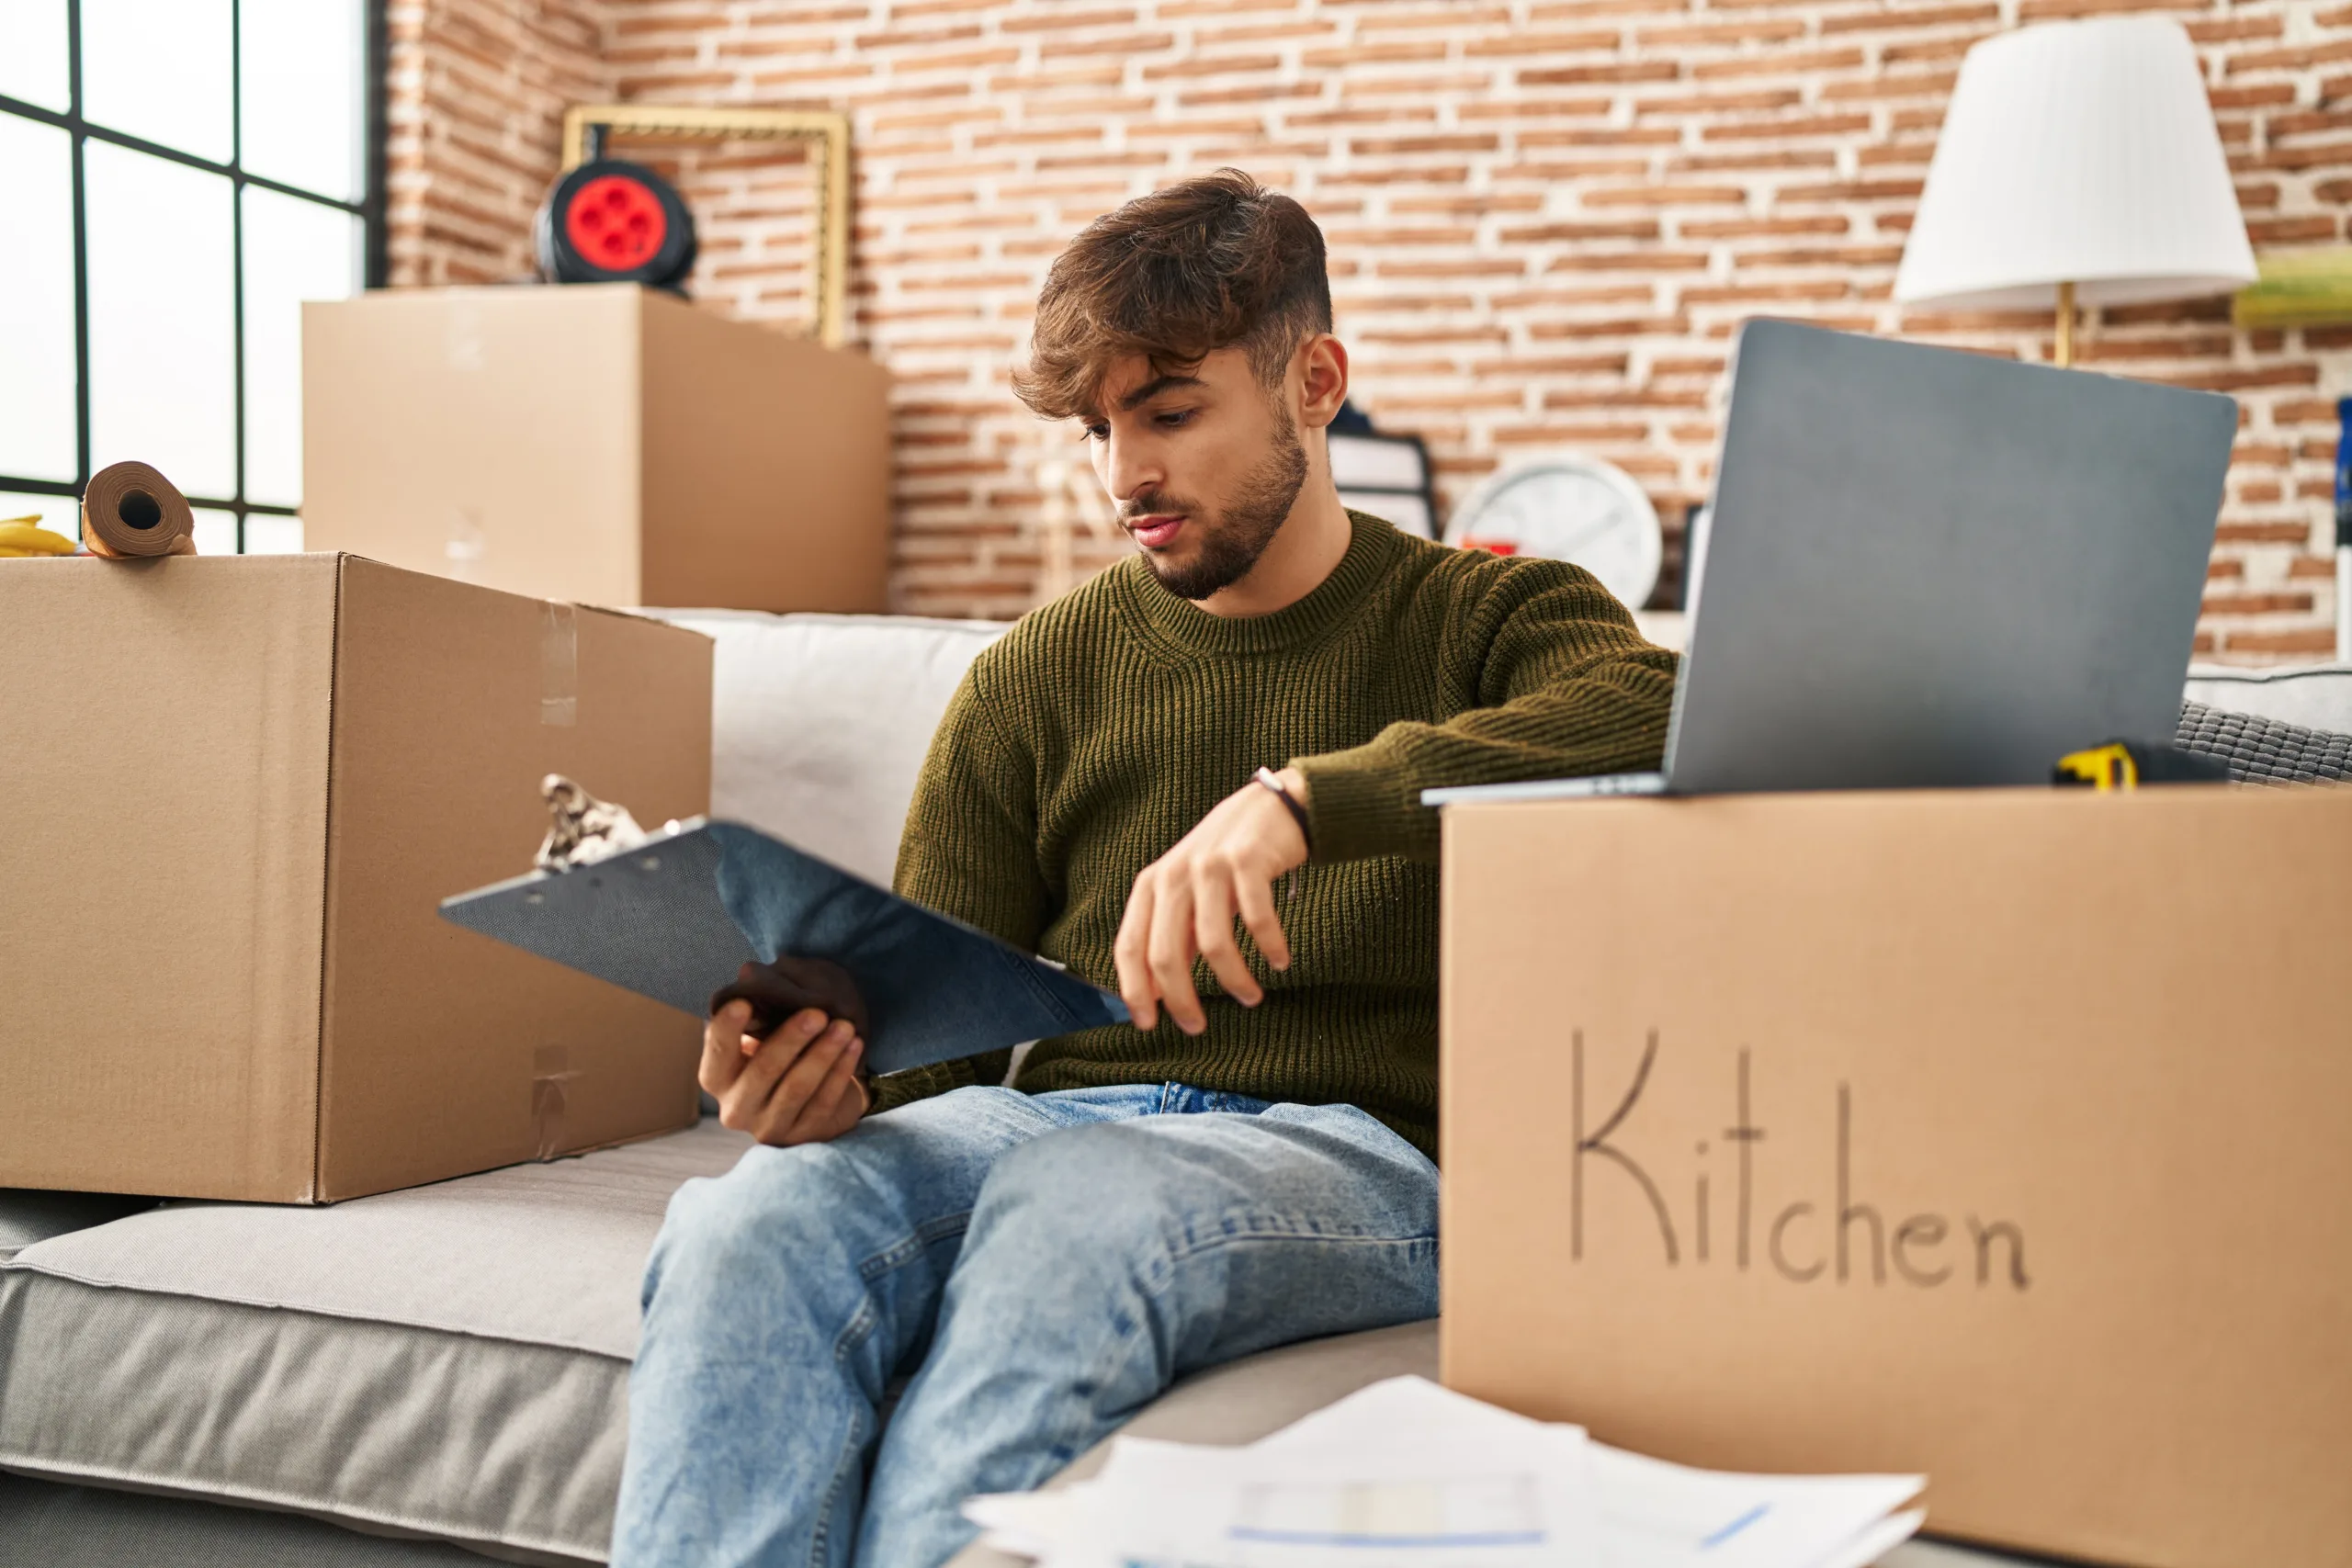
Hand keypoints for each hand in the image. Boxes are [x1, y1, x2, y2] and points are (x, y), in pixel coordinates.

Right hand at [702, 979, 869, 1146]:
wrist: (807, 1097)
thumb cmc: (777, 1054)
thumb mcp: (760, 1034)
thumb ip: (754, 1012)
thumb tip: (751, 974)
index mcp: (717, 1077)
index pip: (718, 1053)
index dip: (728, 1029)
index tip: (745, 1002)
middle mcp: (736, 1108)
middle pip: (763, 1071)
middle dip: (791, 1039)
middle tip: (818, 1012)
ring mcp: (769, 1126)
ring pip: (797, 1088)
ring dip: (823, 1054)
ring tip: (845, 1026)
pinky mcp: (803, 1135)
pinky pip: (824, 1101)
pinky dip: (841, 1071)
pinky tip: (855, 1045)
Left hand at [1114, 768, 1309, 1034]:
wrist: (1270, 808)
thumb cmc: (1225, 862)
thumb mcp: (1188, 894)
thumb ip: (1171, 936)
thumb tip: (1154, 995)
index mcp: (1151, 885)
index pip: (1129, 946)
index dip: (1134, 991)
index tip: (1148, 1025)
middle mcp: (1174, 875)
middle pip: (1165, 954)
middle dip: (1181, 1000)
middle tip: (1197, 1027)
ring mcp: (1209, 866)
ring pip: (1213, 944)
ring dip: (1233, 981)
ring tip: (1251, 998)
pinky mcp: (1247, 860)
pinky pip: (1257, 919)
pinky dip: (1270, 947)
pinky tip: (1279, 962)